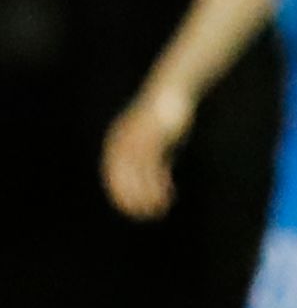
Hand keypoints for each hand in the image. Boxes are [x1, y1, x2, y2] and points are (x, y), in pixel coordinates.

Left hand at [102, 82, 193, 219]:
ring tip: (157, 211)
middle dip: (131, 199)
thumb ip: (156, 163)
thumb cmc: (166, 118)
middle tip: (144, 216)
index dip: (121, 195)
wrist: (173, 92)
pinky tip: (167, 195)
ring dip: (146, 195)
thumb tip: (159, 186)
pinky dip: (158, 183)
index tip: (133, 211)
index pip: (113, 175)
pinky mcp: (153, 137)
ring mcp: (136, 139)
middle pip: (121, 178)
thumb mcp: (158, 144)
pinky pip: (152, 166)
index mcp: (118, 142)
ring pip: (137, 175)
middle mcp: (122, 141)